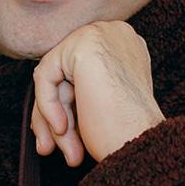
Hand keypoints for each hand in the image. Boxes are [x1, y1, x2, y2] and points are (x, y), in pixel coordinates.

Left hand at [30, 21, 164, 166]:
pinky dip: (48, 106)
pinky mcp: (83, 45)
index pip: (80, 72)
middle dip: (57, 113)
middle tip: (60, 149)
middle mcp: (116, 34)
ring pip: (54, 77)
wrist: (142, 145)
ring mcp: (101, 35)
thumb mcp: (99, 106)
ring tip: (67, 151)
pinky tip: (61, 129)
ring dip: (52, 118)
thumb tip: (42, 103)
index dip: (68, 106)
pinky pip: (46, 76)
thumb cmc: (128, 133)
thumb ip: (75, 93)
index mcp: (125, 46)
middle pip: (66, 73)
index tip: (63, 135)